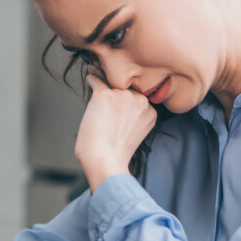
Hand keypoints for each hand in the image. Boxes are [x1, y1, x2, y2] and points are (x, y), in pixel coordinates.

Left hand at [75, 69, 156, 191]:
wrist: (104, 161)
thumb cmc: (115, 152)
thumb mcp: (135, 132)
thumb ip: (133, 115)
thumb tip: (119, 94)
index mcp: (151, 111)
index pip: (138, 98)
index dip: (125, 102)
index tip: (117, 107)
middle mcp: (140, 100)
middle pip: (125, 89)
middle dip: (115, 96)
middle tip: (105, 108)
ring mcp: (123, 96)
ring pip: (111, 85)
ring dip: (103, 90)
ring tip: (97, 104)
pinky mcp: (105, 95)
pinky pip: (96, 80)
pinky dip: (92, 79)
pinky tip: (90, 78)